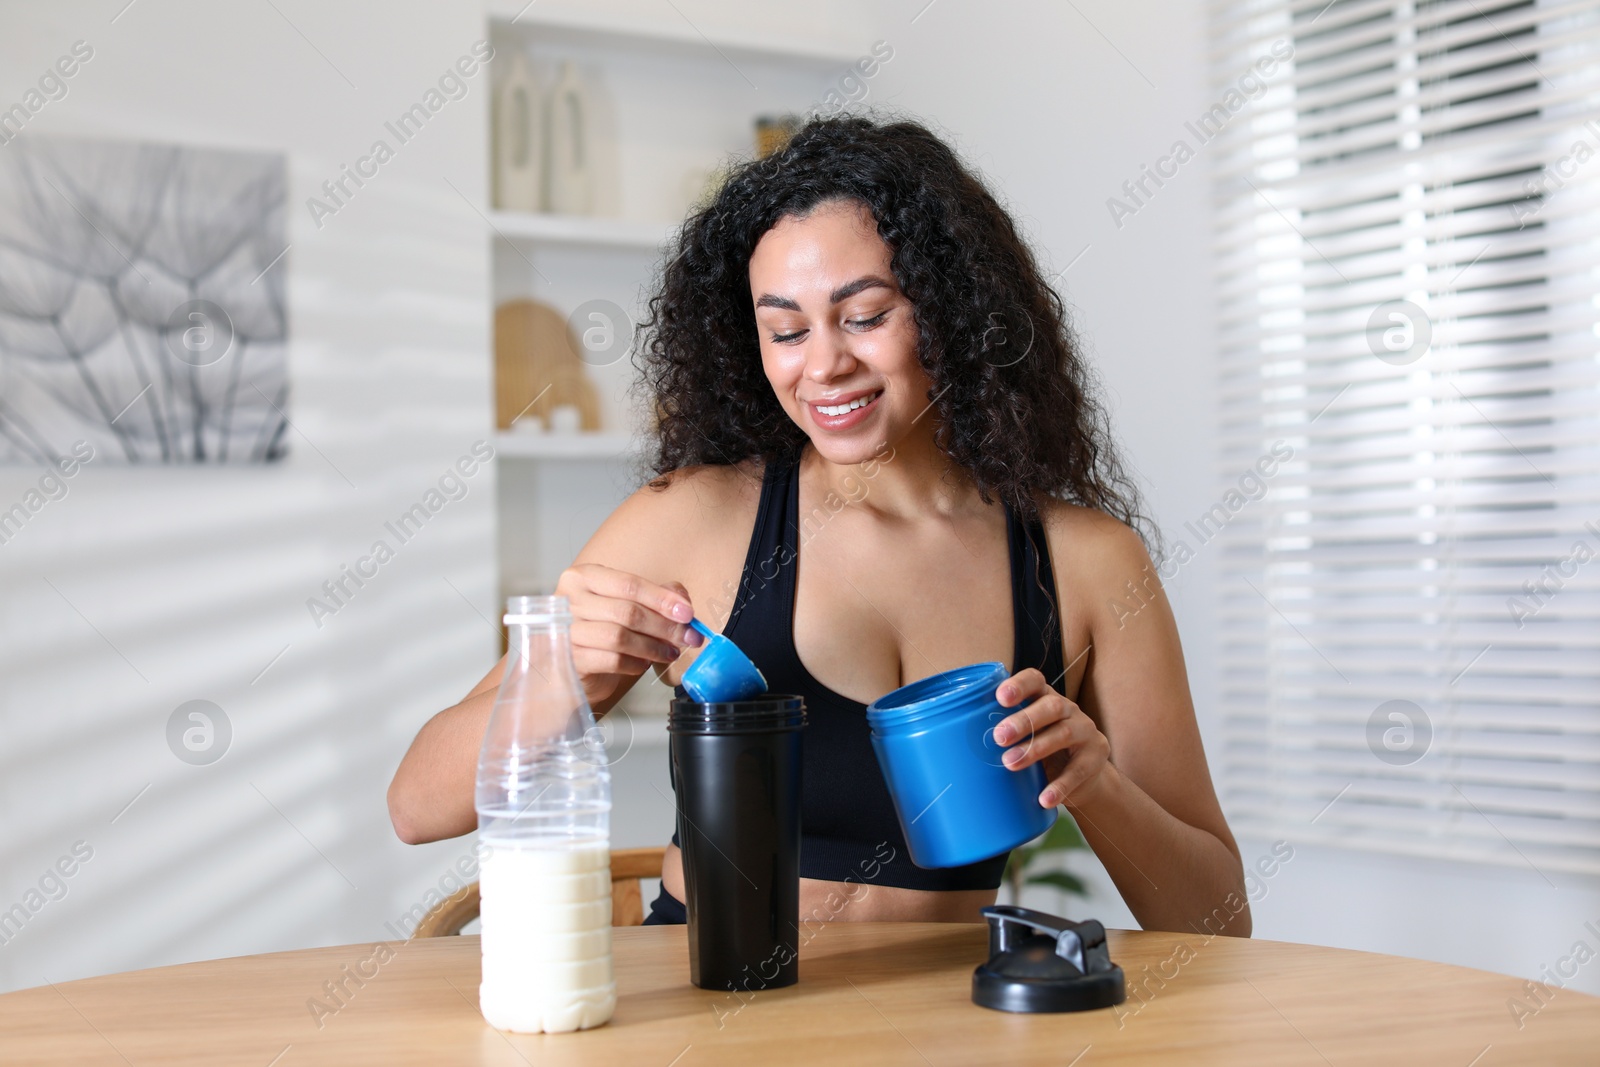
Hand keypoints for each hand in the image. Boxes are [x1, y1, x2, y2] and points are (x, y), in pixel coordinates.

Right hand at [554, 564, 702, 705]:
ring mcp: (566, 631)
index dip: (662, 598)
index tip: (687, 612)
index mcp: (582, 578)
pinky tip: (644, 663)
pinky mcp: (570, 659)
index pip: (629, 584)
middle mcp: (569, 600)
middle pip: (628, 611)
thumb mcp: (624, 605)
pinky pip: (612, 660)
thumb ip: (654, 596)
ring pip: (620, 637)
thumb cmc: (597, 631)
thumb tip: (682, 600)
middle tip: (688, 637)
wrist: (566, 667)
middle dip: (665, 626)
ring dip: (653, 647)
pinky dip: (635, 663)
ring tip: (670, 652)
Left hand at [991, 668, 1110, 808]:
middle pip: (1050, 706)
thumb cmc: (1044, 750)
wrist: (1085, 775)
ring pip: (1063, 735)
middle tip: (998, 737)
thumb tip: (958, 746)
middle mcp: (1069, 710)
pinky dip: (1060, 786)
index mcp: (1046, 698)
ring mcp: (1086, 732)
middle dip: (1023, 721)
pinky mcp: (1095, 758)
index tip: (999, 697)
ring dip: (1035, 749)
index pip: (1035, 681)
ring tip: (1011, 764)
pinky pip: (1078, 771)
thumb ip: (1006, 734)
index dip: (1019, 685)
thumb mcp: (1028, 736)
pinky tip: (1044, 798)